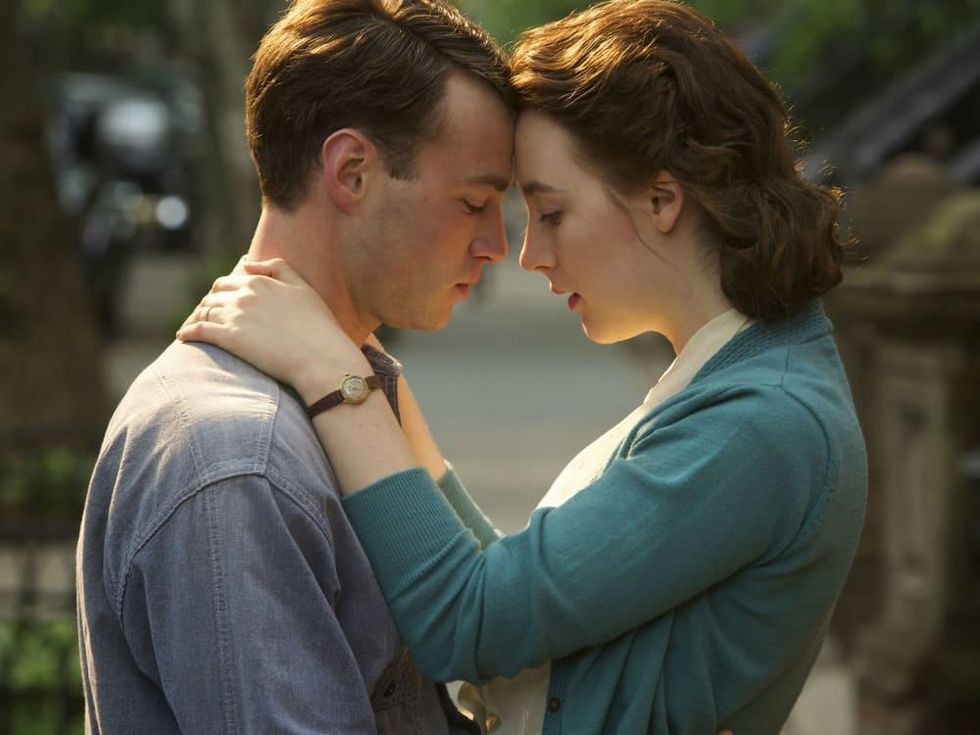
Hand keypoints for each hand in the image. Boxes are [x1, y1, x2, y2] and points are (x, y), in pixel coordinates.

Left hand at [176, 258, 369, 398]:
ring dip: (195, 318)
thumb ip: (278, 268)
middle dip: (207, 304)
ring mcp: (234, 316)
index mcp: (260, 281)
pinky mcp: (229, 338)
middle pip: (213, 296)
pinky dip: (188, 331)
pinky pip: (198, 330)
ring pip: (203, 311)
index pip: (229, 281)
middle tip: (204, 316)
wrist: (321, 358)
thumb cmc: (319, 327)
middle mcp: (244, 295)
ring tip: (192, 328)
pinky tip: (183, 336)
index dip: (222, 292)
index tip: (220, 303)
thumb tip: (247, 263)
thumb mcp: (303, 288)